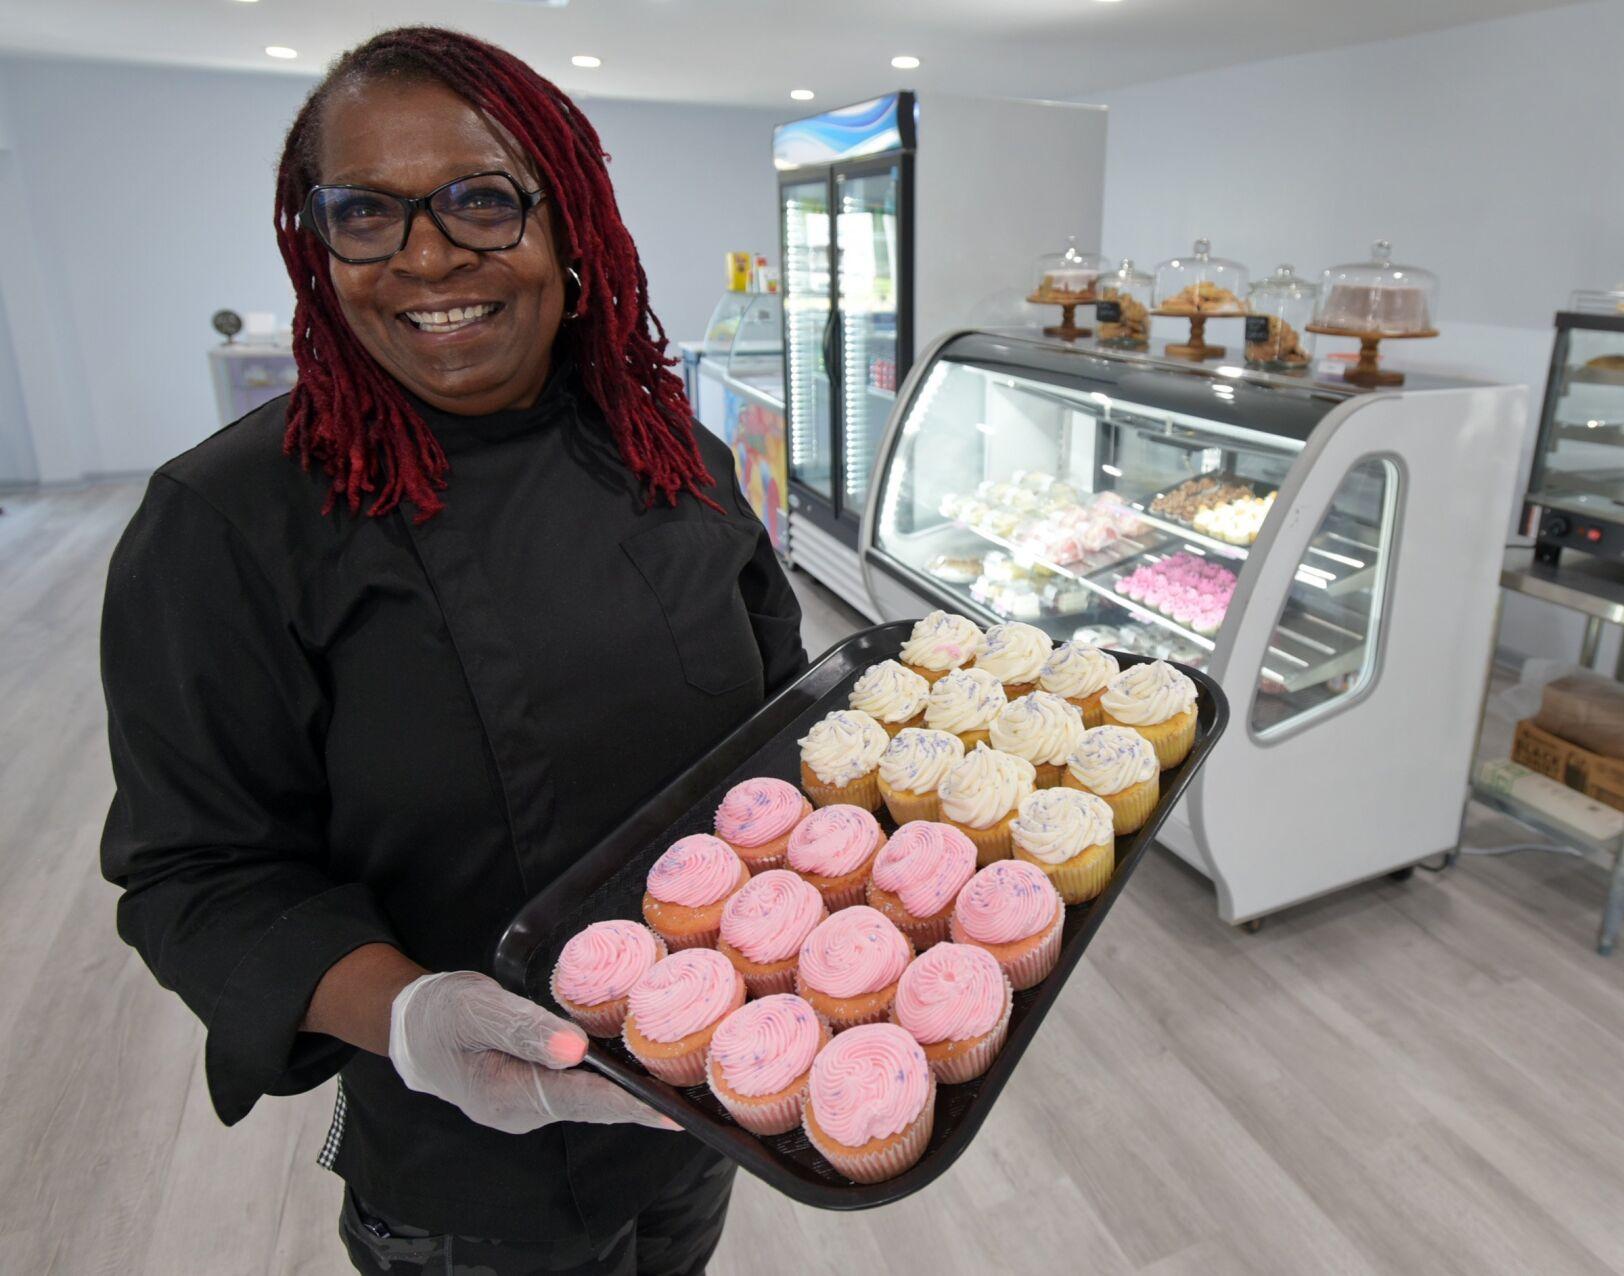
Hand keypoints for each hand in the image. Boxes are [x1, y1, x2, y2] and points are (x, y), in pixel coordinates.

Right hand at [388, 971, 677, 1134]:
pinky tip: (635, 1074)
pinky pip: (576, 1090)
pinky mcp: (530, 1091)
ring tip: (676, 1089)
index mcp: (505, 1094)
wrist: (410, 1024)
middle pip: (590, 1107)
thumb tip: (575, 1050)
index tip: (667, 1110)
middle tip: (689, 1102)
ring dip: (626, 1094)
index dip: (627, 1103)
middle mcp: (520, 1110)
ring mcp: (526, 1105)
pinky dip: (606, 1083)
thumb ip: (524, 1029)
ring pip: (585, 1100)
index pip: (579, 1099)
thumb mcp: (477, 1009)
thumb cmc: (440, 1013)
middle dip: (639, 1104)